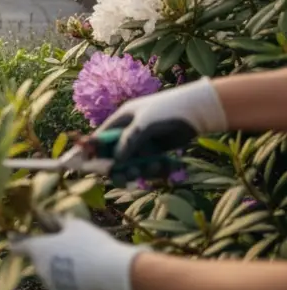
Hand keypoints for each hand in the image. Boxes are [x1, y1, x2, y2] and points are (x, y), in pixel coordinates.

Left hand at [10, 215, 149, 289]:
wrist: (113, 273)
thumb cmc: (92, 243)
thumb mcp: (74, 225)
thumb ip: (56, 220)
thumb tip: (46, 214)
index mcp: (38, 248)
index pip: (18, 245)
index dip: (16, 240)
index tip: (13, 236)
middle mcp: (38, 268)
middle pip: (37, 258)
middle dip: (46, 252)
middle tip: (63, 246)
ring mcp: (49, 284)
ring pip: (49, 272)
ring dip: (57, 266)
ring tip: (80, 260)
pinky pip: (60, 285)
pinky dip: (67, 280)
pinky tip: (83, 275)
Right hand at [98, 78, 226, 160]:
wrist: (197, 111)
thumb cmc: (167, 111)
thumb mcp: (145, 123)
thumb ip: (129, 141)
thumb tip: (115, 161)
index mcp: (120, 121)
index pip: (100, 139)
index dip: (94, 153)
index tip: (93, 168)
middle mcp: (128, 132)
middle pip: (114, 155)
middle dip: (118, 167)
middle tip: (125, 178)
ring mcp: (142, 142)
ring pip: (132, 163)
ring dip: (140, 169)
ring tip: (155, 167)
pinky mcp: (155, 151)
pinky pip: (148, 165)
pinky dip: (154, 169)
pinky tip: (165, 166)